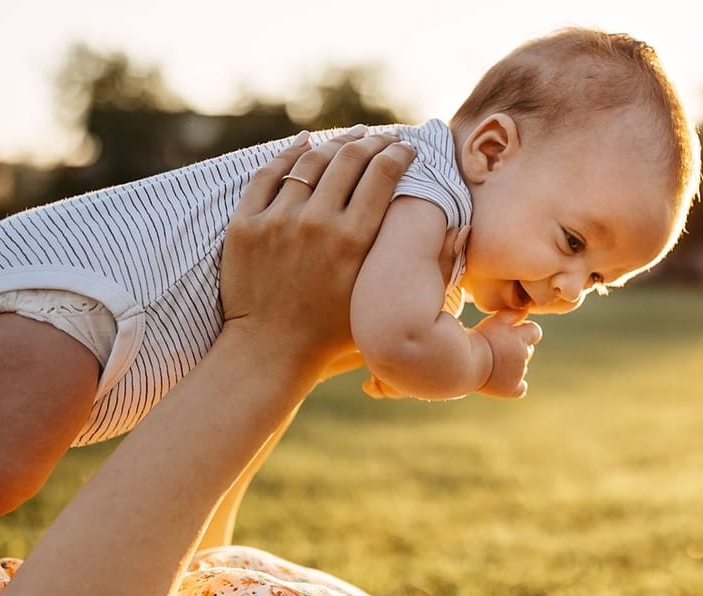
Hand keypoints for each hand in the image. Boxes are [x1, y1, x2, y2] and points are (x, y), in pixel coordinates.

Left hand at [220, 129, 415, 384]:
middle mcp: (316, 223)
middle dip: (372, 142)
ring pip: (310, 161)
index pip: (381, 175)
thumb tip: (457, 231)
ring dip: (336, 143)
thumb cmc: (332, 336)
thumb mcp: (375, 295)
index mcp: (353, 241)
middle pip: (349, 160)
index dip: (397, 154)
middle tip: (384, 137)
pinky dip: (289, 154)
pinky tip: (304, 142)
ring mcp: (276, 221)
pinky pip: (268, 174)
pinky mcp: (245, 224)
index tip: (407, 147)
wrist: (269, 352)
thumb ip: (403, 261)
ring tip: (352, 136)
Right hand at [474, 310, 541, 398]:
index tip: (513, 334)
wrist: (465, 362)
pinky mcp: (512, 388)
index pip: (535, 331)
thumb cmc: (477, 339)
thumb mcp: (495, 321)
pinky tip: (502, 382)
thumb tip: (525, 310)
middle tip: (498, 349)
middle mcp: (523, 354)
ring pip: (522, 368)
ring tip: (494, 364)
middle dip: (518, 349)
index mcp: (520, 336)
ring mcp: (519, 372)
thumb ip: (512, 314)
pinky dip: (514, 386)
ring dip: (513, 366)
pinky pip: (520, 388)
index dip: (526, 332)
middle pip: (529, 350)